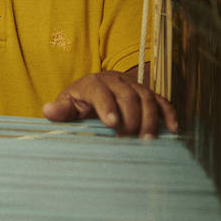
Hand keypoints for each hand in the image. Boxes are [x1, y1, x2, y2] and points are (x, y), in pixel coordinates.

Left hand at [42, 71, 177, 138]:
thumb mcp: (67, 105)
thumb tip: (47, 111)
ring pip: (147, 97)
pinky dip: (169, 114)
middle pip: (128, 95)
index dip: (108, 106)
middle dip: (130, 118)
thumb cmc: (78, 102)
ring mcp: (133, 86)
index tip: (112, 124)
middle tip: (127, 139)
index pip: (101, 92)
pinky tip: (173, 130)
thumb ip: (60, 110)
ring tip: (147, 140)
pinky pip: (162, 101)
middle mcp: (115, 81)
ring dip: (150, 119)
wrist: (92, 91)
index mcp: (93, 83)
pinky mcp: (147, 94)